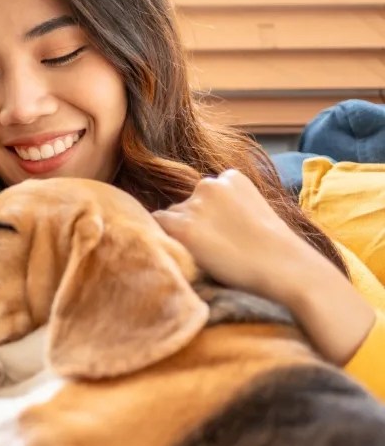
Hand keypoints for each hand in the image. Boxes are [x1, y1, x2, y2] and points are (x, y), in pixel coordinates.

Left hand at [152, 169, 374, 364]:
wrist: (288, 269)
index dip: (209, 220)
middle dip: (193, 225)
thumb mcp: (257, 213)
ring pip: (170, 218)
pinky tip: (188, 255)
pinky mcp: (182, 228)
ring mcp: (194, 205)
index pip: (203, 196)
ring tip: (208, 256)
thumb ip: (231, 208)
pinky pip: (157, 229)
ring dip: (180, 234)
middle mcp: (208, 184)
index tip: (225, 237)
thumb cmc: (278, 250)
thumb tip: (206, 220)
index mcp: (231, 177)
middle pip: (183, 205)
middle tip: (216, 249)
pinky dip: (165, 242)